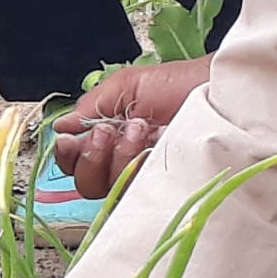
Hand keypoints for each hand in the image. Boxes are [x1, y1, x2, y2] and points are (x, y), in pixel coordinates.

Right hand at [51, 56, 212, 194]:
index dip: (68, 154)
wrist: (215, 91)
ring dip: (116, 157)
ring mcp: (140, 176)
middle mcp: (119, 161)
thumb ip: (91, 106)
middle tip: (108, 131)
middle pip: (84, 182)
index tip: (74, 138)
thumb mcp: (126, 85)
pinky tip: (149, 143)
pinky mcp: (160, 188)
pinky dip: (134, 166)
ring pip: (106, 189)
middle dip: (90, 156)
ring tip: (137, 128)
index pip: (72, 161)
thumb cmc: (176, 85)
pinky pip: (133, 193)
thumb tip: (61, 127)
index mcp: (106, 137)